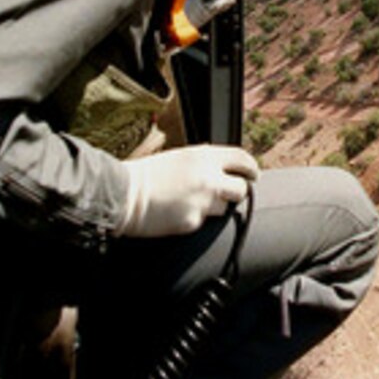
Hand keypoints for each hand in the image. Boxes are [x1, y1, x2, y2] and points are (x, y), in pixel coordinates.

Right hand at [115, 145, 258, 236]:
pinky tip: (179, 212)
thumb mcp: (181, 158)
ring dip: (215, 207)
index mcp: (204, 156)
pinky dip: (196, 219)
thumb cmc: (149, 174)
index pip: (242, 159)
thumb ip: (205, 163)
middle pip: (242, 188)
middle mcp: (208, 177)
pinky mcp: (194, 221)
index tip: (253, 174)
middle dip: (237, 192)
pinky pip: (204, 222)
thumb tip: (224, 170)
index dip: (251, 168)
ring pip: (225, 208)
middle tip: (228, 194)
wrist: (125, 194)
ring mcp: (203, 200)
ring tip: (192, 202)